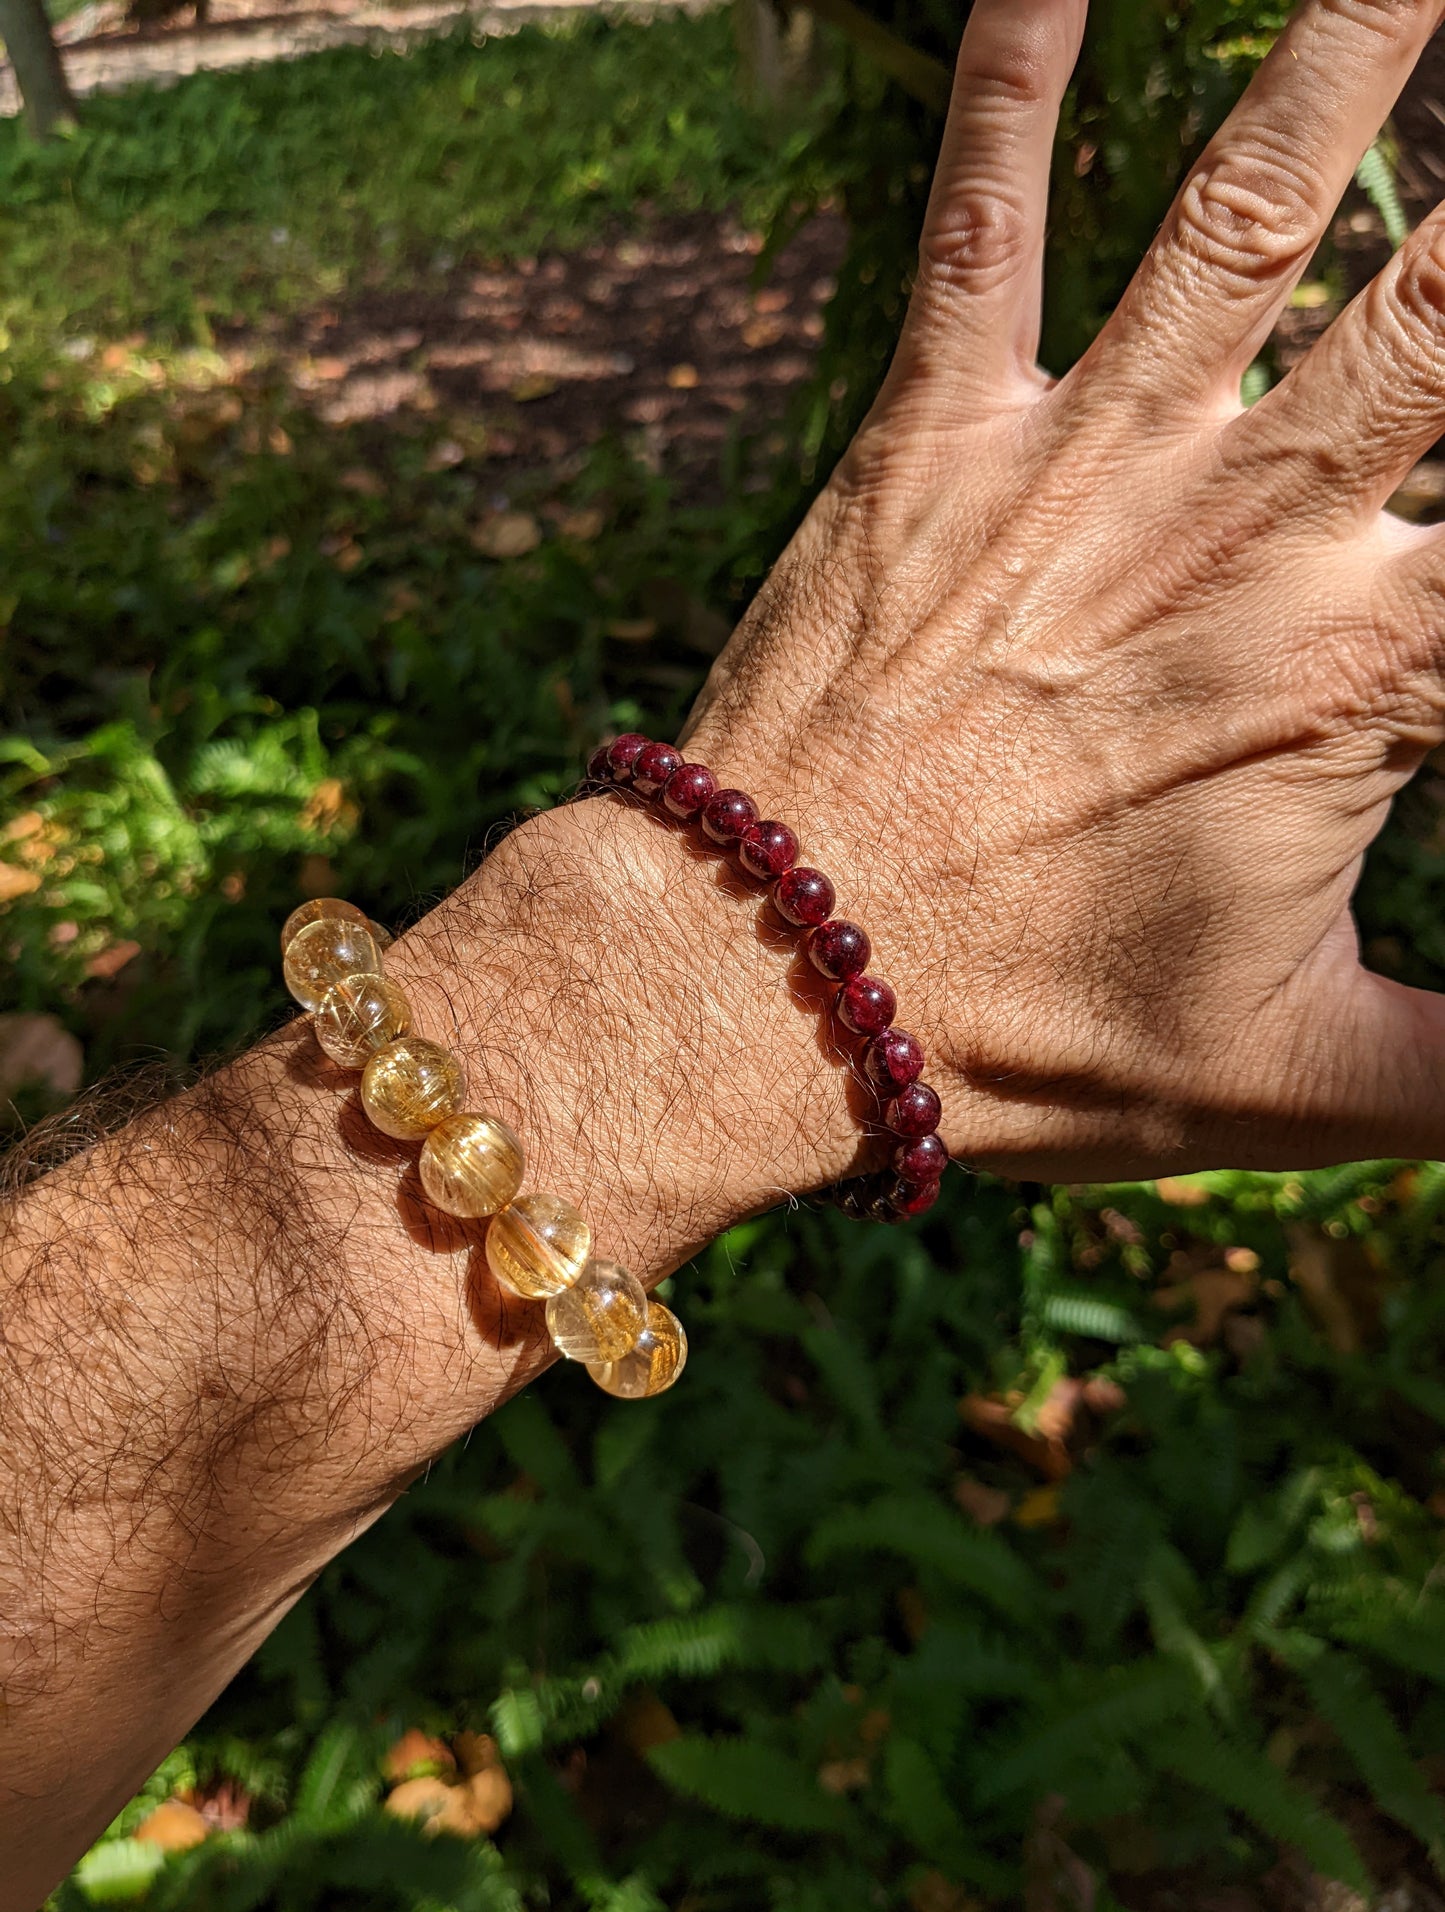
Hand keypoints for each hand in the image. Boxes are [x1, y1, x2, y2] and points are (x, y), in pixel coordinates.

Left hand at [672, 0, 1444, 1181]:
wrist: (761, 987)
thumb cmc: (1016, 1042)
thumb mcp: (1290, 1086)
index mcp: (1359, 682)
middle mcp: (1244, 535)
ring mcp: (1082, 468)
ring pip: (1249, 206)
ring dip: (1348, 45)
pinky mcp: (930, 441)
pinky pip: (979, 222)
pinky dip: (1009, 79)